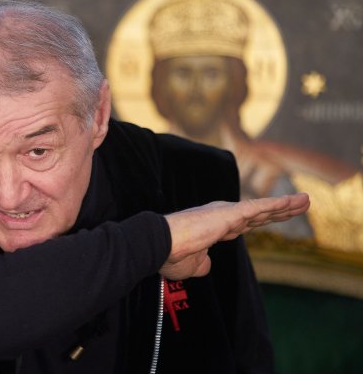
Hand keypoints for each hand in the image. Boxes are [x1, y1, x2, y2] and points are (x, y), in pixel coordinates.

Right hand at [159, 193, 309, 279]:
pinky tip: (292, 202)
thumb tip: (207, 264)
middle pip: (258, 214)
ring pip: (262, 208)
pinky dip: (276, 204)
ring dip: (285, 205)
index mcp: (213, 227)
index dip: (262, 220)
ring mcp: (225, 213)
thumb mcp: (191, 265)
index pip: (244, 223)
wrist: (160, 245)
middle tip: (300, 204)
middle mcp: (221, 216)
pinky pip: (258, 208)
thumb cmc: (171, 254)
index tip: (276, 217)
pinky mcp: (228, 214)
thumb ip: (202, 263)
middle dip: (279, 210)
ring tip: (306, 201)